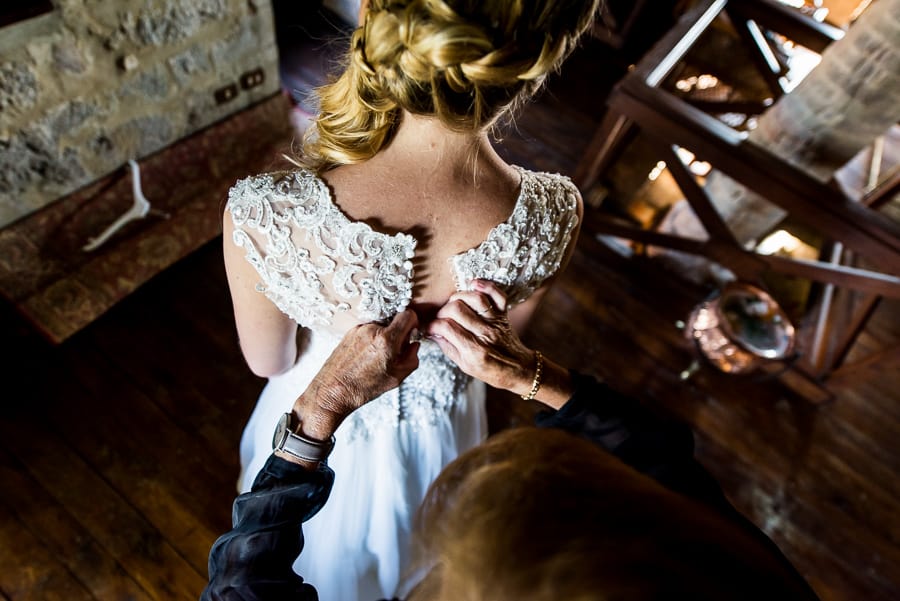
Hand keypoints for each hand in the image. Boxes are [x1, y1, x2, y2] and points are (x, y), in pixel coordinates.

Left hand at [293, 310, 419, 439]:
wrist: (333, 391)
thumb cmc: (362, 388)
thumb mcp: (396, 378)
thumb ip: (411, 358)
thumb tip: (414, 345)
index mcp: (386, 341)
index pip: (407, 315)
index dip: (413, 323)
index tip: (411, 332)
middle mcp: (372, 330)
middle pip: (394, 322)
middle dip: (397, 334)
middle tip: (393, 352)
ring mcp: (359, 329)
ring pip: (380, 327)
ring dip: (382, 338)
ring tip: (375, 358)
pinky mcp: (349, 332)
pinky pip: (367, 331)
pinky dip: (370, 341)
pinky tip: (365, 357)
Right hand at [424, 280, 534, 395]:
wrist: (519, 370)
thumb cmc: (491, 371)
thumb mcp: (465, 366)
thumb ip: (448, 348)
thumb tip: (432, 333)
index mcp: (473, 350)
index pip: (446, 328)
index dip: (432, 325)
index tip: (430, 328)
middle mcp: (484, 333)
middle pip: (456, 309)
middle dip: (442, 311)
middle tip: (440, 318)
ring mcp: (495, 322)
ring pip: (475, 298)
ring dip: (459, 297)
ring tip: (453, 304)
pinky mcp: (503, 314)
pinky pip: (498, 295)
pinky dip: (487, 286)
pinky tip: (474, 285)